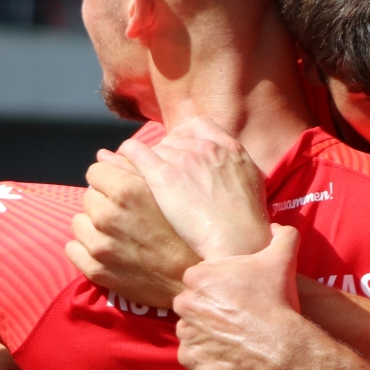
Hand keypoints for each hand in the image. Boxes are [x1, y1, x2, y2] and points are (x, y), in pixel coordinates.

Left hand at [66, 151, 199, 308]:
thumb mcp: (167, 192)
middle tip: (127, 216)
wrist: (192, 278)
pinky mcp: (95, 270)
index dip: (110, 179)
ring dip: (94, 226)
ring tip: (118, 234)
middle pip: (89, 196)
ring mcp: (99, 245)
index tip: (123, 191)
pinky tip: (108, 251)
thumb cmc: (186, 233)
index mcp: (126, 191)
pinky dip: (86, 249)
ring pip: (79, 222)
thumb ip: (133, 168)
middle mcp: (108, 216)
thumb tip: (102, 155)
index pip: (95, 171)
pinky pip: (73, 249)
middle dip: (104, 202)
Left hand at [118, 118, 269, 259]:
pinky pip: (135, 152)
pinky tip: (117, 167)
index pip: (199, 127)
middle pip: (173, 140)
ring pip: (154, 147)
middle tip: (157, 175)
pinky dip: (126, 156)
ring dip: (146, 162)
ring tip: (137, 181)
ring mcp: (182, 160)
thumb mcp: (252, 184)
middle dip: (164, 155)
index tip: (179, 154)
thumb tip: (225, 163)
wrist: (237, 243)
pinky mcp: (163, 176)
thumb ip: (236, 167)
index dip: (185, 140)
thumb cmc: (246, 224)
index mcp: (228, 148)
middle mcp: (204, 148)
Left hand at [175, 224, 304, 369]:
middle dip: (209, 312)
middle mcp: (184, 304)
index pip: (199, 282)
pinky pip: (193, 359)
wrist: (279, 342)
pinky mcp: (191, 360)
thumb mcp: (283, 258)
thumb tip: (278, 227)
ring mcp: (186, 334)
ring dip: (206, 335)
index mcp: (197, 277)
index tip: (236, 297)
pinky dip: (206, 359)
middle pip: (193, 306)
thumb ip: (283, 235)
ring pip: (191, 332)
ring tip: (232, 338)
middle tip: (234, 318)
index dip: (218, 290)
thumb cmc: (276, 299)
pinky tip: (227, 356)